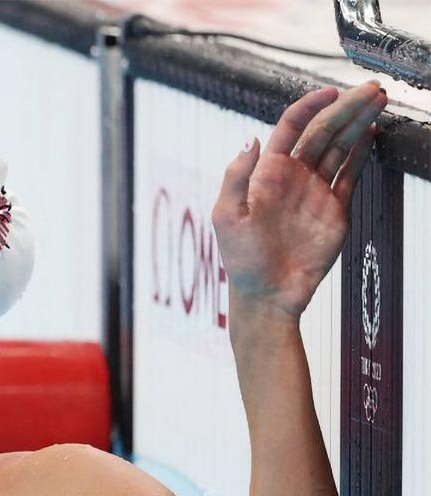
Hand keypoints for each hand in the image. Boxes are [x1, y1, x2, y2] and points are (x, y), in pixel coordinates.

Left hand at [213, 83, 385, 323]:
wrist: (267, 294)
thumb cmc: (241, 259)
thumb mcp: (227, 216)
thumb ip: (237, 177)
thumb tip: (250, 139)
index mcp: (266, 173)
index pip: (290, 128)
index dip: (310, 106)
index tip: (332, 91)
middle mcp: (293, 177)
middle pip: (322, 132)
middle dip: (346, 108)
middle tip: (371, 90)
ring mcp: (315, 191)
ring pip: (340, 147)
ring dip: (358, 123)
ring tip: (379, 100)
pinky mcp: (334, 209)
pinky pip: (350, 174)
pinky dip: (361, 153)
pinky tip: (371, 132)